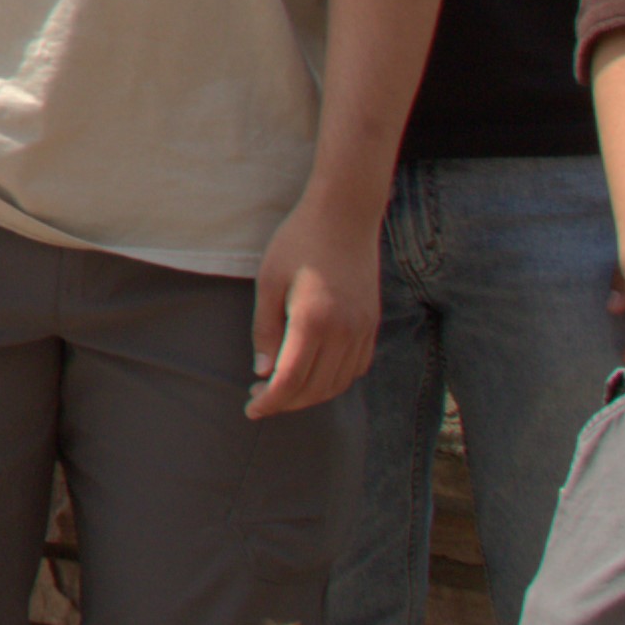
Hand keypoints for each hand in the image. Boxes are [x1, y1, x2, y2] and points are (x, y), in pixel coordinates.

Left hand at [249, 210, 379, 419]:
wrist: (345, 214)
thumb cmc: (298, 242)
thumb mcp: (268, 282)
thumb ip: (265, 330)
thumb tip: (262, 373)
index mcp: (313, 321)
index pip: (291, 380)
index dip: (270, 402)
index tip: (251, 410)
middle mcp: (344, 331)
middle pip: (316, 388)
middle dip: (286, 402)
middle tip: (259, 399)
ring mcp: (364, 329)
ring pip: (339, 383)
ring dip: (310, 395)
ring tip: (283, 390)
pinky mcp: (373, 323)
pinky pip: (357, 367)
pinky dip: (335, 380)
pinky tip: (314, 374)